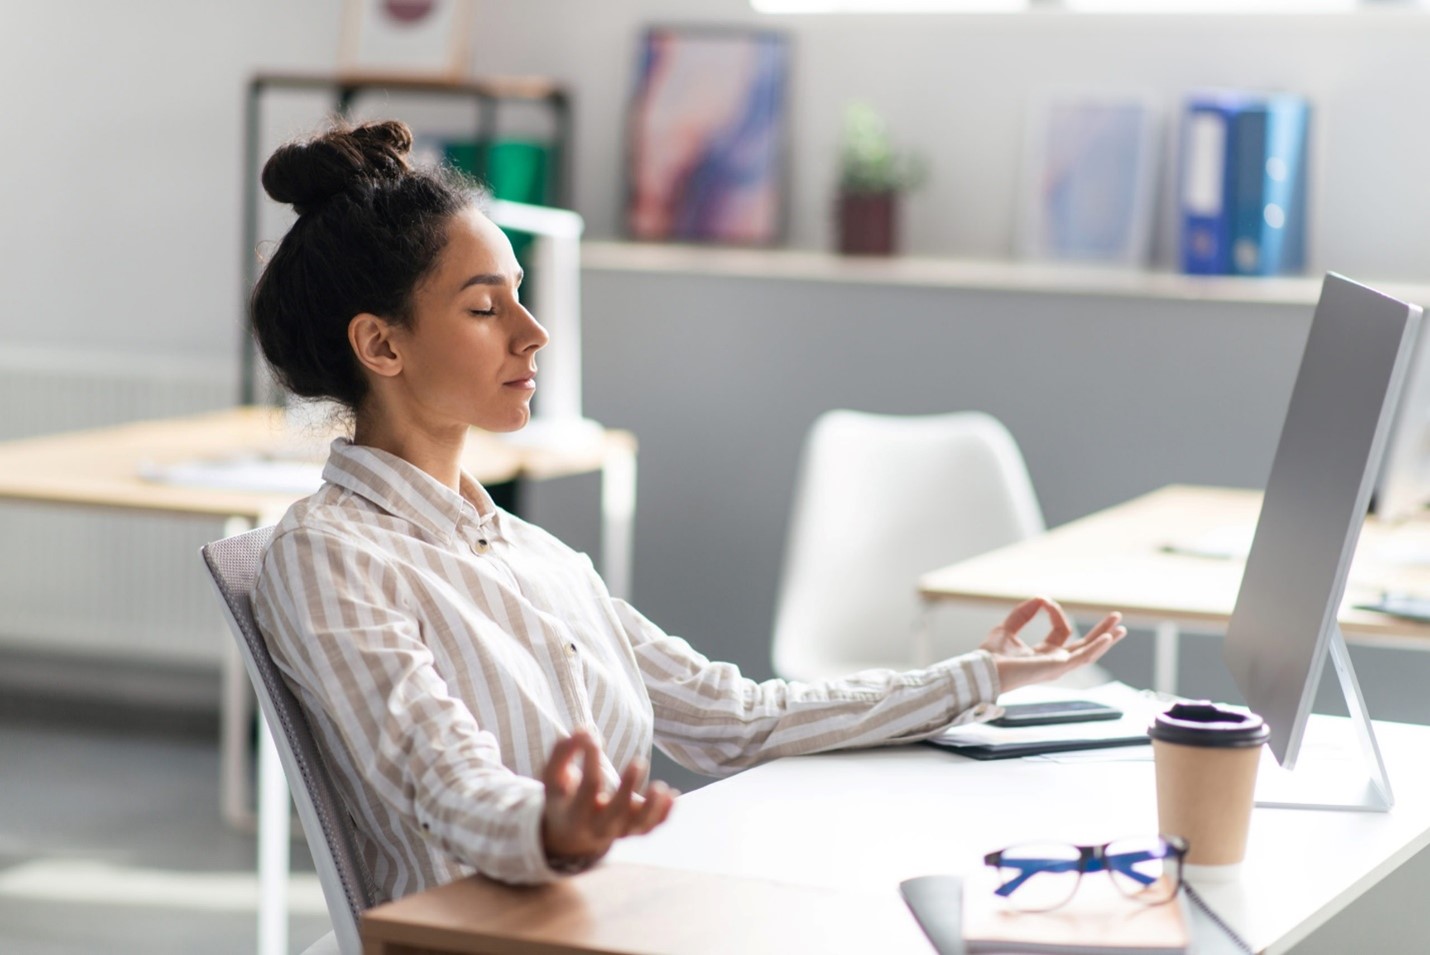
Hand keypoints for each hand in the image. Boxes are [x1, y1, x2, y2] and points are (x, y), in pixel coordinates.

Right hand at [540, 730, 676, 866]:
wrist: (570, 834)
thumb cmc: (562, 797)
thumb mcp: (553, 777)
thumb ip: (563, 752)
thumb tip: (584, 730)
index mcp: (575, 814)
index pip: (588, 787)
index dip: (592, 760)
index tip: (592, 736)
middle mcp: (598, 827)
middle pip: (617, 813)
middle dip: (628, 788)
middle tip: (638, 761)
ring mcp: (618, 832)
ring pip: (639, 826)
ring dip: (652, 808)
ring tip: (662, 787)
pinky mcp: (633, 831)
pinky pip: (651, 827)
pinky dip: (664, 815)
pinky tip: (673, 796)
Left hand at [980, 597, 1125, 693]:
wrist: (985, 669)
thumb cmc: (991, 656)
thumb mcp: (1007, 628)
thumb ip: (1023, 614)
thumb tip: (1040, 598)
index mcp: (1044, 654)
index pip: (1062, 631)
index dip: (1055, 612)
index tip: (1043, 600)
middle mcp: (1054, 662)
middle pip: (1084, 646)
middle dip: (1101, 632)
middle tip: (1116, 619)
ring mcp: (1058, 667)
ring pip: (1089, 653)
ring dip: (1105, 639)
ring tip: (1120, 627)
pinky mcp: (1057, 668)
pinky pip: (1082, 658)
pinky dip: (1096, 647)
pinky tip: (1107, 637)